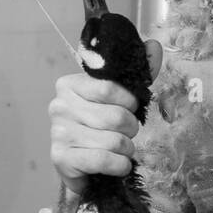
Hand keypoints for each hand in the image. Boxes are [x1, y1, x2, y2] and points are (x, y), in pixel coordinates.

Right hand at [49, 39, 162, 195]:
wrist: (83, 167)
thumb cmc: (101, 128)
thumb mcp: (120, 98)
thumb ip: (137, 74)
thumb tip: (154, 45)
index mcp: (70, 85)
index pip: (109, 88)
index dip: (130, 102)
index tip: (129, 108)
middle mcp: (59, 106)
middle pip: (116, 117)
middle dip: (130, 129)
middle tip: (124, 133)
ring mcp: (58, 133)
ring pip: (113, 141)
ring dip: (126, 149)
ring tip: (118, 149)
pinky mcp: (61, 158)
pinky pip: (104, 160)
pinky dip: (119, 165)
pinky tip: (116, 164)